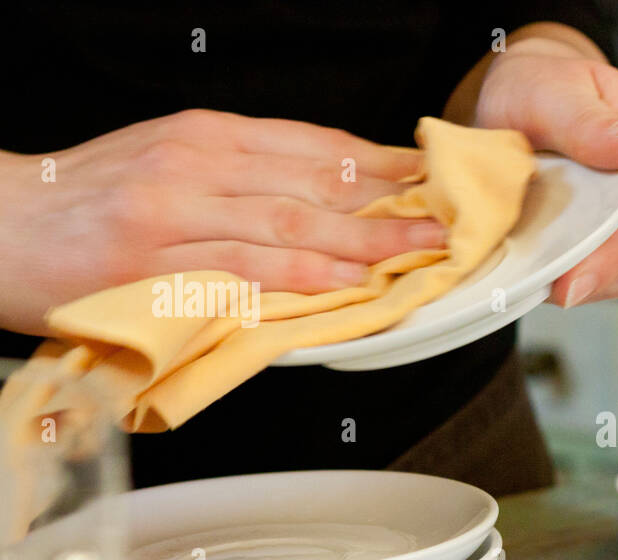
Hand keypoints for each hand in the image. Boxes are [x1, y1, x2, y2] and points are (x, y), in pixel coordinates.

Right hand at [0, 109, 442, 334]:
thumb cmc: (85, 204)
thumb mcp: (168, 164)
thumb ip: (241, 178)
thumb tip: (324, 199)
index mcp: (206, 135)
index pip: (314, 145)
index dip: (382, 163)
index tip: (434, 180)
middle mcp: (197, 162)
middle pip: (316, 182)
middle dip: (392, 204)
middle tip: (449, 221)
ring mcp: (175, 209)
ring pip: (292, 223)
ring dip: (366, 240)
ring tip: (420, 252)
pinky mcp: (153, 262)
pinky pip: (243, 269)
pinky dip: (303, 277)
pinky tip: (348, 284)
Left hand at [473, 37, 617, 307]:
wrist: (538, 102)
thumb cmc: (541, 91)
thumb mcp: (549, 93)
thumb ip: (586, 120)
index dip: (610, 254)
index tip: (571, 286)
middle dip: (597, 271)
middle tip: (547, 290)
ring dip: (594, 277)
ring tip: (547, 272)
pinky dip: (593, 279)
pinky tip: (561, 269)